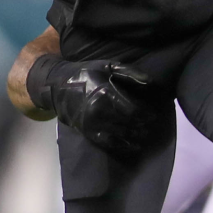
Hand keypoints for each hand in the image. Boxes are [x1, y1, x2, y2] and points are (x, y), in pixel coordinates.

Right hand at [32, 56, 168, 155]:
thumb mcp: (106, 66)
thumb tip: (150, 82)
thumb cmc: (86, 73)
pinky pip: (108, 144)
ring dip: (135, 137)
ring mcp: (93, 124)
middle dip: (142, 126)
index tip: (153, 115)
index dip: (146, 114)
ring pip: (120, 135)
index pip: (132, 109)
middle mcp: (99, 112)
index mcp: (105, 94)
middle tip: (150, 125)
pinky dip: (122, 147)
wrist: (58, 86)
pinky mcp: (88, 133)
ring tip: (145, 136)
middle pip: (128, 124)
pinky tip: (133, 147)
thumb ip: (129, 73)